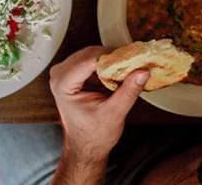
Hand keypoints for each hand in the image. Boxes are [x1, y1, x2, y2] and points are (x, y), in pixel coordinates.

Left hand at [49, 46, 146, 171]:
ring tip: (128, 67)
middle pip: (89, 54)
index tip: (132, 57)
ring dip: (110, 60)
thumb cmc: (94, 135)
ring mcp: (64, 73)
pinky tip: (119, 72)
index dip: (111, 56)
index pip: (88, 60)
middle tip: (134, 60)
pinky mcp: (72, 74)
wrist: (86, 146)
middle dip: (112, 56)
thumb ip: (128, 91)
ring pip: (90, 55)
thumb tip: (142, 72)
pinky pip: (90, 61)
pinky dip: (106, 65)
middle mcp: (59, 75)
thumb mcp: (114, 114)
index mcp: (63, 85)